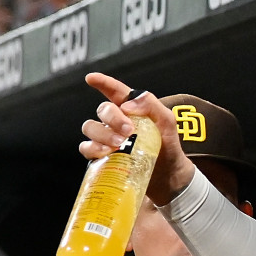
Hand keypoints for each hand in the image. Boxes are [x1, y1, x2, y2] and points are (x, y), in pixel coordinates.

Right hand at [79, 73, 195, 205]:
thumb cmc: (168, 147)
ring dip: (103, 133)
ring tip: (119, 144)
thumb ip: (152, 106)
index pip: (115, 91)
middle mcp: (116, 122)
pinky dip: (93, 148)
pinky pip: (86, 148)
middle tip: (129, 130)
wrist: (169, 176)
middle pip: (103, 109)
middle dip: (113, 117)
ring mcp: (107, 138)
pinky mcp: (102, 156)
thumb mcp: (168, 123)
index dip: (102, 82)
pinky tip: (106, 153)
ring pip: (90, 127)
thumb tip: (127, 105)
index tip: (91, 78)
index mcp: (131, 109)